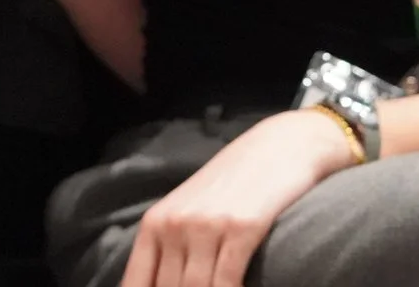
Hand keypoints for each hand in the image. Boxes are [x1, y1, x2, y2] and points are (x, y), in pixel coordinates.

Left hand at [120, 110, 358, 286]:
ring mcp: (206, 226)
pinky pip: (227, 282)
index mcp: (156, 224)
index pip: (136, 286)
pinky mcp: (241, 228)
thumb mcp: (192, 210)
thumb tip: (163, 283)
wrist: (281, 145)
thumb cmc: (237, 183)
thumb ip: (173, 250)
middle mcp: (174, 225)